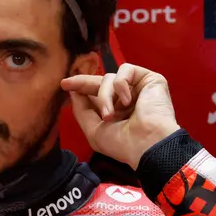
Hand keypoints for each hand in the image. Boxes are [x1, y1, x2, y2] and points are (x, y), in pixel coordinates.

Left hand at [61, 63, 180, 169]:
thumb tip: (73, 90)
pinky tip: (127, 101)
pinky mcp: (151, 79)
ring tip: (109, 115)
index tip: (64, 84)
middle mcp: (127, 99)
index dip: (81, 87)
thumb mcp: (94, 130)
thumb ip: (82, 110)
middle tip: (69, 84)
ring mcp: (138, 88)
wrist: (147, 144)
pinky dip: (121, 84)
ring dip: (105, 96)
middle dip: (85, 84)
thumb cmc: (122, 143)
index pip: (96, 93)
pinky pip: (126, 70)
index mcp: (116, 111)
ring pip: (110, 78)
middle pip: (102, 82)